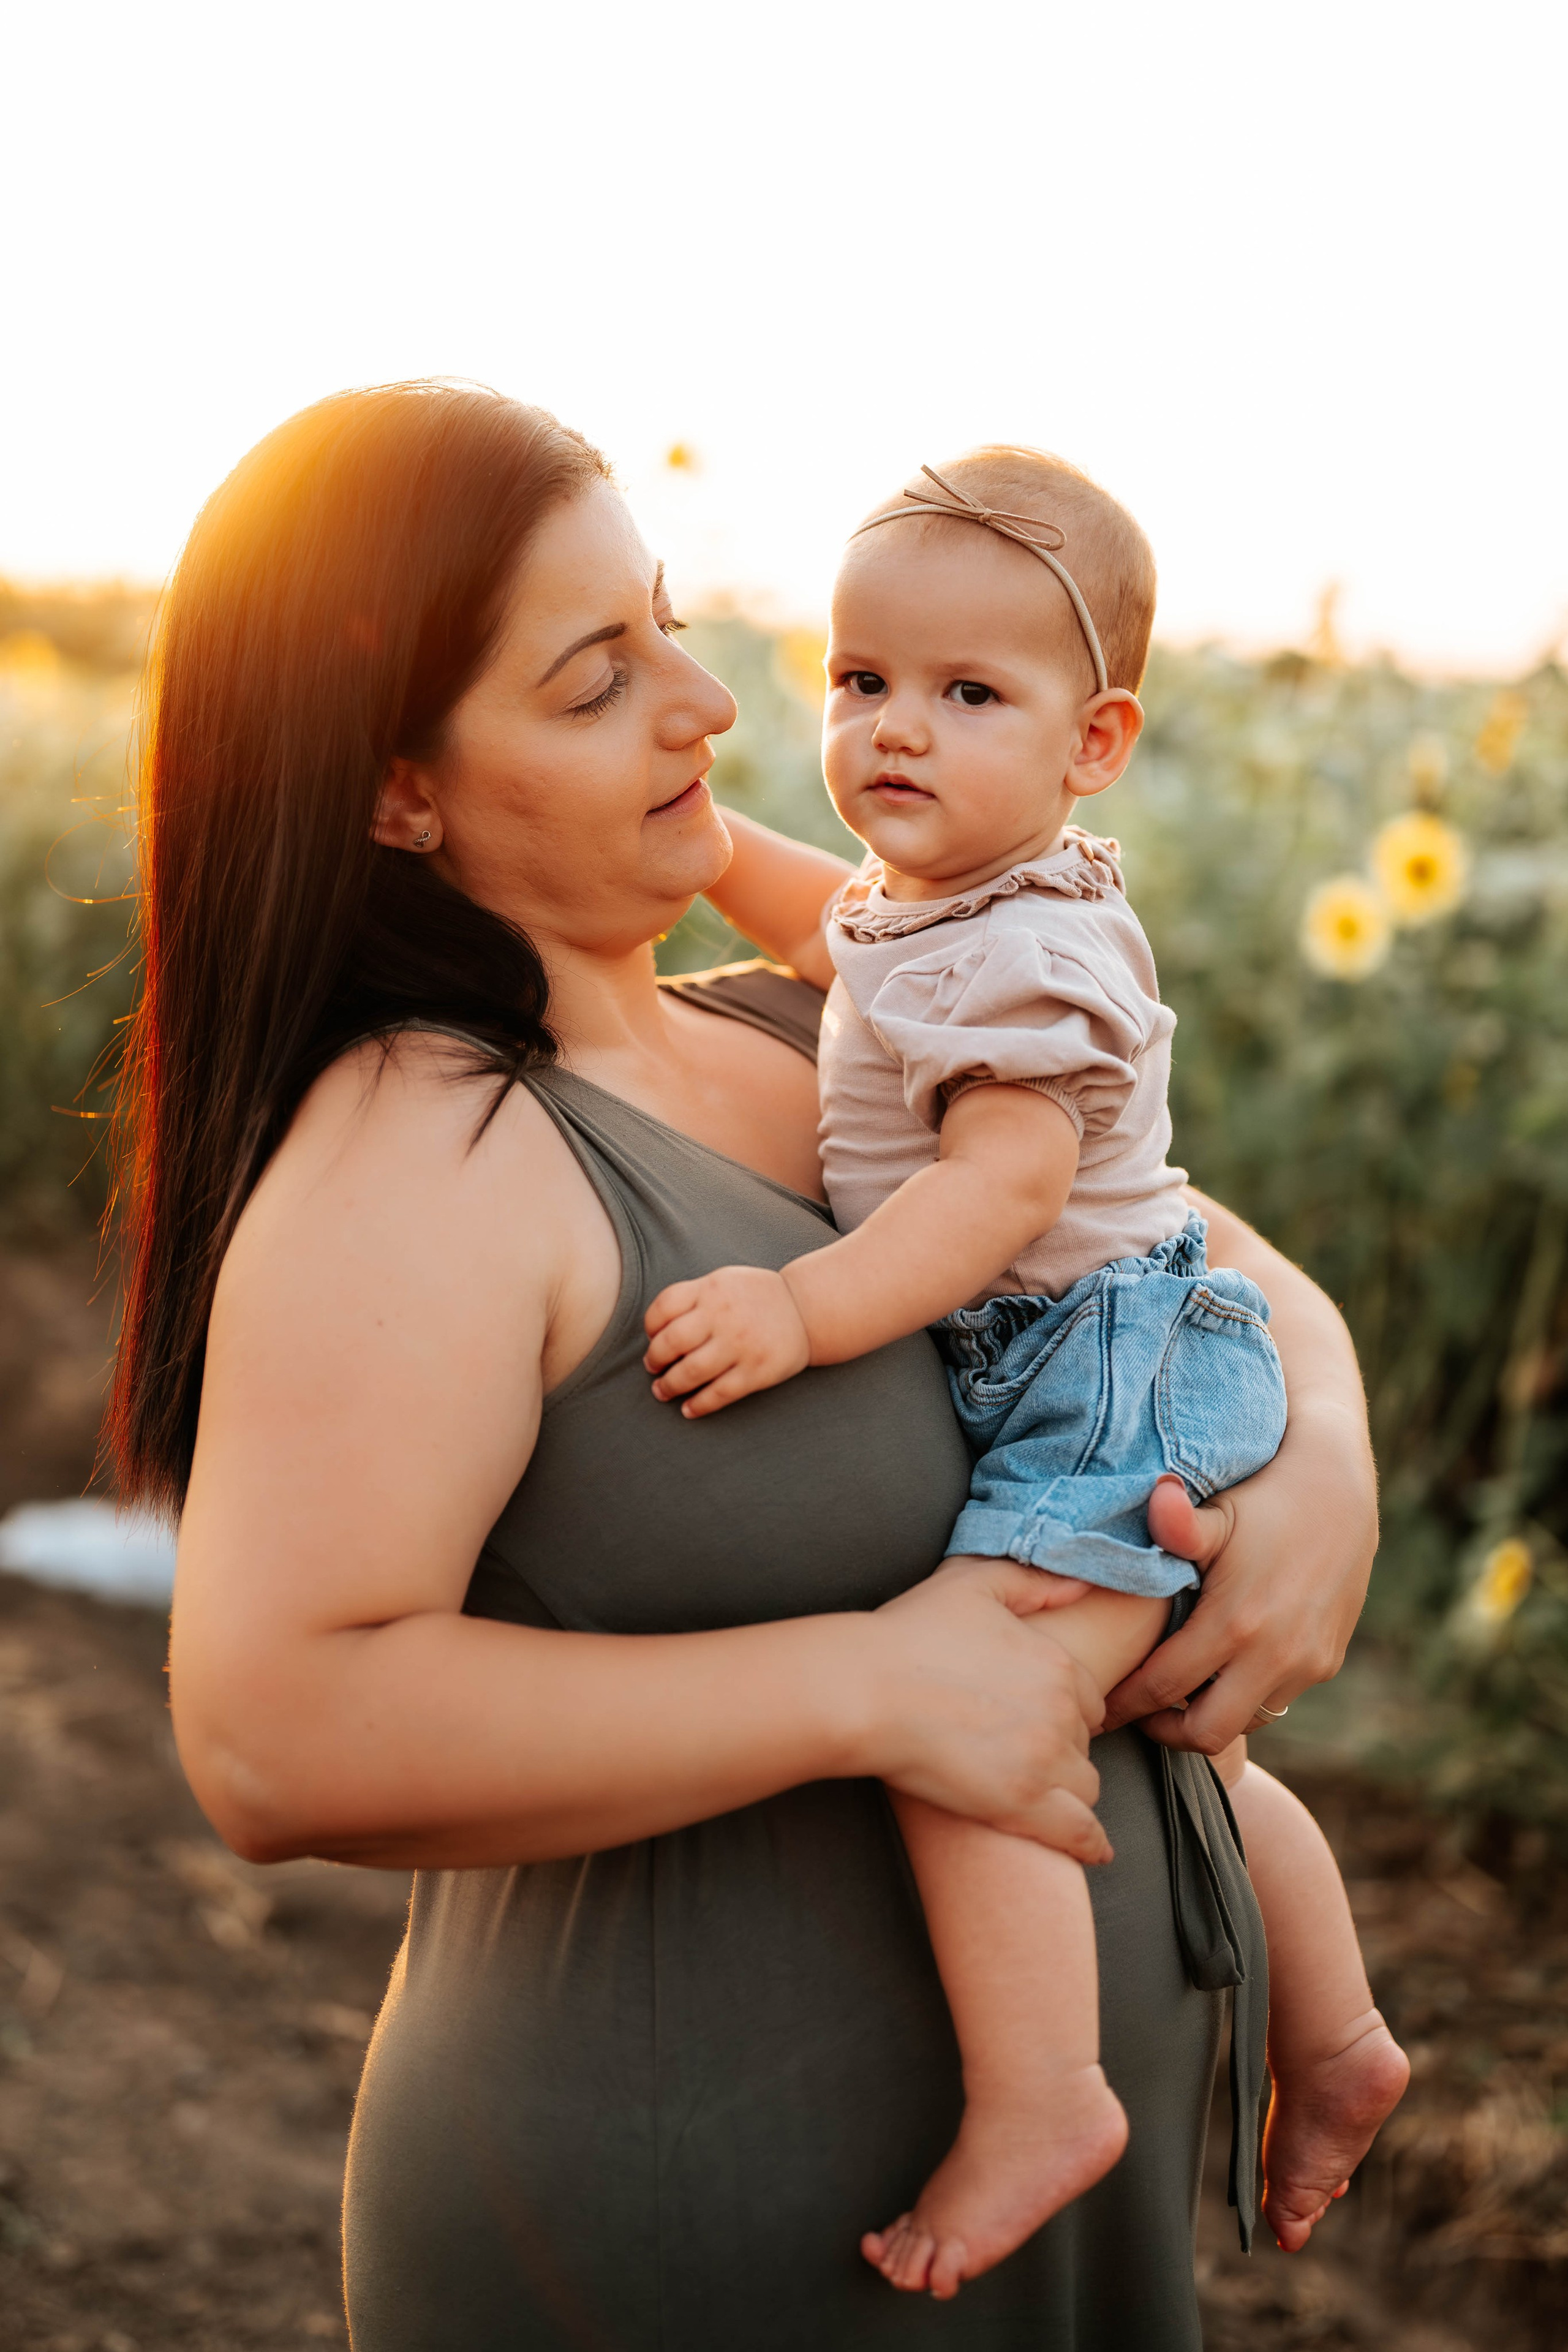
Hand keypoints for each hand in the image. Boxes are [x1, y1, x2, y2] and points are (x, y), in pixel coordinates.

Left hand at [643, 1265, 810, 1417]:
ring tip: (662, 1391)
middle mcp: (724, 1314)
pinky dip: (698, 1405)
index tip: (652, 1339)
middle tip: (653, 1368)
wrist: (807, 1309)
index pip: (664, 1307)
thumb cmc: (756, 1297)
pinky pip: (718, 1394)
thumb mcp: (724, 1281)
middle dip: (655, 1359)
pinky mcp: (757, 1371)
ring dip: (669, 1386)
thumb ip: (693, 1297)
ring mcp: (741, 1344)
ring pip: (690, 1372)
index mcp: (712, 1288)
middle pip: (671, 1342)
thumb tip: (654, 1332)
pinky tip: (688, 1409)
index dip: (650, 1327)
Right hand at [863, 1556, 1111, 1864]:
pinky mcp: (1019, 1804)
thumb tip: (1080, 1586)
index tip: (1039, 1717)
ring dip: (1068, 1789)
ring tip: (1038, 1793)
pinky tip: (1094, 1850)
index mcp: (1056, 1664)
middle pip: (1085, 1743)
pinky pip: (1077, 1832)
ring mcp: (1043, 1761)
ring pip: (1085, 1787)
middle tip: (1021, 1751)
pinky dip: (1089, 1843)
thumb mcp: (974, 1584)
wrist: (866, 1689)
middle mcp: (1060, 1713)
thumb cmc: (909, 1636)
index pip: (1089, 1698)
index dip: (1066, 1709)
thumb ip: (1034, 1582)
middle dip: (1062, 1747)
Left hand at [1103, 1405, 1377, 1752]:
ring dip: (1208, 1716)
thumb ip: (1179, 1523)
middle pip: (1207, 1733)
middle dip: (1165, 1731)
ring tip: (1176, 1694)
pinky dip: (1243, 1698)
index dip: (1125, 1704)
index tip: (1098, 1708)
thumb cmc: (1262, 1499)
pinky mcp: (1325, 1663)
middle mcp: (1275, 1655)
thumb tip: (1157, 1496)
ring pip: (1245, 1722)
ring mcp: (1305, 1664)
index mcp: (1236, 1623)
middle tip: (1138, 1713)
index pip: (1163, 1688)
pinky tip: (1221, 1672)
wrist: (1338, 1491)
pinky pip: (1275, 1701)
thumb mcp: (1218, 1512)